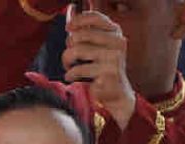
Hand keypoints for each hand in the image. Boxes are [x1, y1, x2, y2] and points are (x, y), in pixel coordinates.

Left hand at [64, 7, 135, 127]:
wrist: (116, 93)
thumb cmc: (102, 68)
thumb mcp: (96, 46)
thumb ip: (85, 30)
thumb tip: (70, 10)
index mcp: (115, 32)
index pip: (94, 17)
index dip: (77, 20)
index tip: (68, 28)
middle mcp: (117, 42)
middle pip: (80, 35)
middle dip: (68, 46)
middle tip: (69, 56)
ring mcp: (114, 57)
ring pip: (76, 50)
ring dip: (66, 60)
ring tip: (68, 67)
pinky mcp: (107, 73)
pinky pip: (78, 69)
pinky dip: (70, 74)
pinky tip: (72, 77)